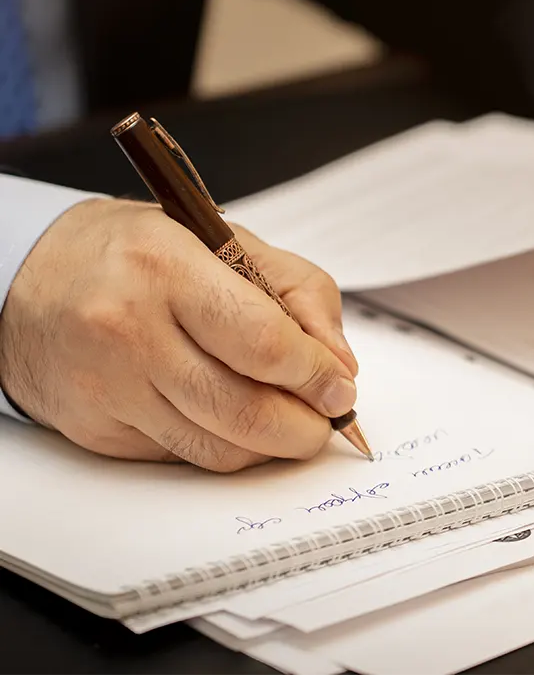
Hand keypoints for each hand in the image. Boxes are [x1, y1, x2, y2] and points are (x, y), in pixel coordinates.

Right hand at [0, 198, 357, 471]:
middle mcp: (130, 331)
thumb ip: (297, 291)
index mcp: (168, 268)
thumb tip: (338, 362)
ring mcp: (109, 388)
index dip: (315, 375)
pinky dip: (224, 447)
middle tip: (328, 420)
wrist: (28, 279)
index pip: (264, 342)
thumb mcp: (224, 240)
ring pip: (217, 447)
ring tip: (293, 423)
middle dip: (305, 427)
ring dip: (271, 446)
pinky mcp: (98, 430)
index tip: (341, 386)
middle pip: (244, 409)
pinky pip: (182, 456)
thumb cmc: (136, 253)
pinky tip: (236, 421)